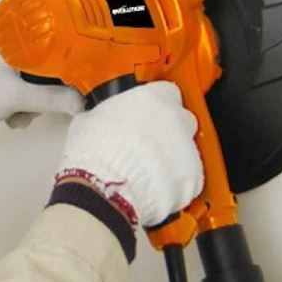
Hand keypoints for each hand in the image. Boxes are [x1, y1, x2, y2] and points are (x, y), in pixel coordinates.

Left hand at [0, 36, 83, 131]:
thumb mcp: (20, 98)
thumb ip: (54, 100)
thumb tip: (83, 103)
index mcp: (15, 38)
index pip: (52, 43)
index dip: (65, 63)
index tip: (71, 81)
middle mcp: (9, 44)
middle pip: (43, 67)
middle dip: (42, 94)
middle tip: (37, 108)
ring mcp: (0, 60)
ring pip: (31, 80)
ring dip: (29, 102)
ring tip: (18, 116)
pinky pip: (17, 86)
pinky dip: (18, 102)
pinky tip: (11, 116)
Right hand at [58, 81, 203, 226]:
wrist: (103, 188)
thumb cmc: (94, 155)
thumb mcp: (87, 122)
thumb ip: (102, 115)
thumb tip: (94, 119)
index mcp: (151, 98)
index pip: (167, 91)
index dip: (158, 105)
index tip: (150, 115)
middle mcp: (175, 119)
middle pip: (183, 120)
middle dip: (170, 133)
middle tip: (149, 146)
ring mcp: (187, 148)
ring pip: (188, 151)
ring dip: (173, 160)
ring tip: (148, 174)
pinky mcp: (194, 178)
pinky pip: (190, 179)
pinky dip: (177, 186)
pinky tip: (155, 189)